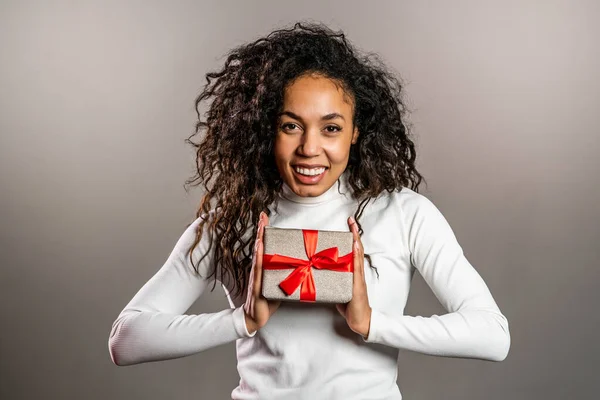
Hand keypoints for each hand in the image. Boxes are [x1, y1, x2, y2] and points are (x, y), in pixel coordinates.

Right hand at [243, 211, 280, 333]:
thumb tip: (307, 266)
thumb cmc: (268, 301)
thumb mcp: (281, 284)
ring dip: (259, 242)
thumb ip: (289, 274)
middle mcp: (259, 270)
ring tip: (261, 229)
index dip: (264, 232)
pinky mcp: (256, 287)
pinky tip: (260, 250)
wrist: (255, 318)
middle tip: (262, 216)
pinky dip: (259, 260)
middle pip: (260, 246)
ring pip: (258, 256)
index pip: (265, 246)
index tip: (265, 217)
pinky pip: (258, 272)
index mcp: (265, 268)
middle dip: (261, 231)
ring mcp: (256, 277)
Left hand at [336, 216, 371, 338]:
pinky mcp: (357, 285)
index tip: (348, 225)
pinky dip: (355, 257)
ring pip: (357, 256)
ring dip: (355, 241)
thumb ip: (331, 279)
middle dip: (354, 234)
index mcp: (352, 272)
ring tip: (353, 229)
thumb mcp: (338, 289)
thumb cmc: (350, 306)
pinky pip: (356, 269)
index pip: (352, 251)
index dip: (351, 238)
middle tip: (351, 221)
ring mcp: (358, 278)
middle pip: (356, 249)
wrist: (360, 320)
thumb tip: (318, 272)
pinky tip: (355, 247)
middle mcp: (357, 272)